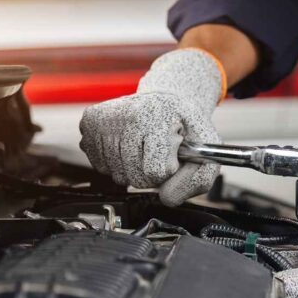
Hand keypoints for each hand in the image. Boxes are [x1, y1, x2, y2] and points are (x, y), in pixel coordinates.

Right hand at [80, 49, 223, 205]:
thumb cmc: (185, 125)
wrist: (166, 100)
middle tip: (158, 151)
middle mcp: (128, 114)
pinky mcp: (90, 123)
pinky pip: (101, 167)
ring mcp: (106, 118)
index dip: (169, 170)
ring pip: (117, 175)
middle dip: (150, 173)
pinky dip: (116, 163)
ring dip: (133, 169)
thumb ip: (198, 180)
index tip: (173, 152)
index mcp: (159, 117)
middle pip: (135, 177)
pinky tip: (127, 145)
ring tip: (144, 146)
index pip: (156, 171)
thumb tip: (166, 197)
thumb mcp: (207, 149)